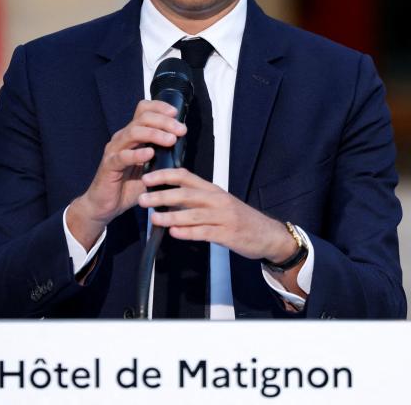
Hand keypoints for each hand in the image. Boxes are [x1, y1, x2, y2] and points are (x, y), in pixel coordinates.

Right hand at [67, 101, 186, 248]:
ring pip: (133, 133)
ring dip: (155, 134)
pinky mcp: (109, 166)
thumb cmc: (128, 185)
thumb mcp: (150, 168)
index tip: (176, 113)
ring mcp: (114, 150)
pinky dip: (137, 154)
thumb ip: (162, 156)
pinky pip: (122, 156)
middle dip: (164, 121)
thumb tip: (183, 148)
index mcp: (132, 135)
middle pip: (142, 118)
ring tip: (171, 140)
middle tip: (181, 129)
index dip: (159, 107)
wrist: (105, 205)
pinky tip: (150, 154)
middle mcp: (122, 138)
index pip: (143, 110)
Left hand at [138, 168, 298, 263]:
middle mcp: (217, 200)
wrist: (267, 234)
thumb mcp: (218, 203)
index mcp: (212, 189)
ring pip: (193, 214)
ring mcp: (223, 217)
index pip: (186, 176)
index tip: (147, 178)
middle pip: (186, 194)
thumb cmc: (239, 218)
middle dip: (162, 195)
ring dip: (171, 216)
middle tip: (143, 198)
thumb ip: (196, 199)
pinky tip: (174, 233)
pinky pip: (205, 232)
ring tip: (154, 218)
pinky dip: (188, 233)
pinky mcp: (227, 234)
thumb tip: (168, 197)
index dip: (165, 175)